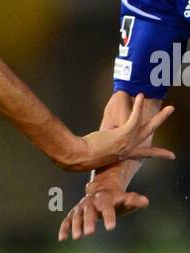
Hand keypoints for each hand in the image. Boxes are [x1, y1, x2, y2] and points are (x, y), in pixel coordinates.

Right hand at [58, 185, 149, 241]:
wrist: (102, 191)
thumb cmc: (116, 199)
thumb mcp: (126, 199)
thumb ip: (134, 200)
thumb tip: (146, 202)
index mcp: (104, 199)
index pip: (107, 208)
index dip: (109, 217)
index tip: (111, 228)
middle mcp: (90, 202)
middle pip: (89, 212)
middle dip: (89, 222)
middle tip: (90, 233)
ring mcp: (81, 207)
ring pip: (77, 216)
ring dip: (76, 226)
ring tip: (77, 237)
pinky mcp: (74, 213)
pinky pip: (67, 220)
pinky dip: (64, 228)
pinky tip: (62, 238)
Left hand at [60, 95, 174, 171]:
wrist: (80, 156)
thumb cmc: (84, 153)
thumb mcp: (101, 148)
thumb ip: (109, 139)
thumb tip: (110, 130)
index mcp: (124, 154)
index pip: (144, 154)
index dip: (157, 153)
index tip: (170, 155)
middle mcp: (128, 149)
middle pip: (149, 134)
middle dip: (161, 122)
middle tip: (171, 111)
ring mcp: (127, 143)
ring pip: (148, 126)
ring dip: (159, 116)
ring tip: (167, 106)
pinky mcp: (122, 135)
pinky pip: (135, 118)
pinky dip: (139, 107)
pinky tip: (141, 96)